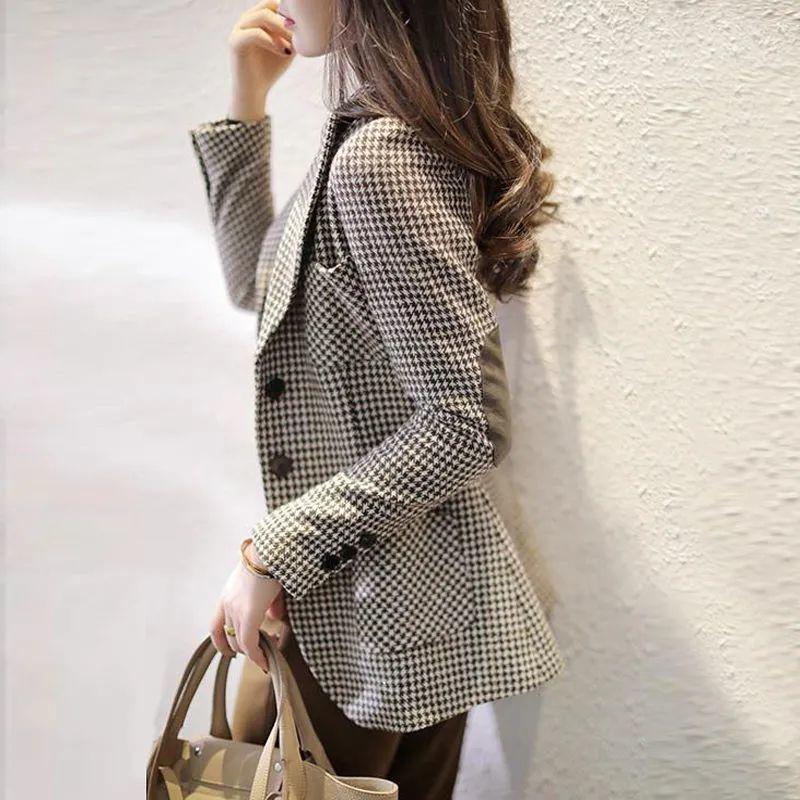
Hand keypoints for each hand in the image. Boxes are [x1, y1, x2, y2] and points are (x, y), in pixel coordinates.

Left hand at [209, 542, 284, 671]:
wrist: (270, 552)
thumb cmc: (270, 562)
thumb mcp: (265, 584)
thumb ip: (268, 602)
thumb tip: (275, 616)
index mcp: (228, 595)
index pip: (216, 626)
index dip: (221, 641)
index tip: (229, 651)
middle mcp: (228, 604)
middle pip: (227, 637)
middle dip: (241, 649)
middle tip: (257, 653)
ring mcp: (236, 611)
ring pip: (239, 642)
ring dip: (252, 653)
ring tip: (265, 658)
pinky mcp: (249, 616)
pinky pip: (250, 644)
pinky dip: (258, 656)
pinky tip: (266, 662)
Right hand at [227, 0, 294, 115]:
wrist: (254, 90)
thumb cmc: (271, 68)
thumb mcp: (287, 47)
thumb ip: (294, 34)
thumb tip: (307, 23)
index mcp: (258, 17)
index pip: (274, 3)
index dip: (290, 11)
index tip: (303, 28)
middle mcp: (247, 19)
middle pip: (268, 5)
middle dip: (286, 18)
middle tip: (300, 33)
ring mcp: (239, 28)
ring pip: (262, 16)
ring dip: (281, 28)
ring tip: (293, 45)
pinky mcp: (235, 41)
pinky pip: (255, 33)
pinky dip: (272, 41)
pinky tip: (284, 52)